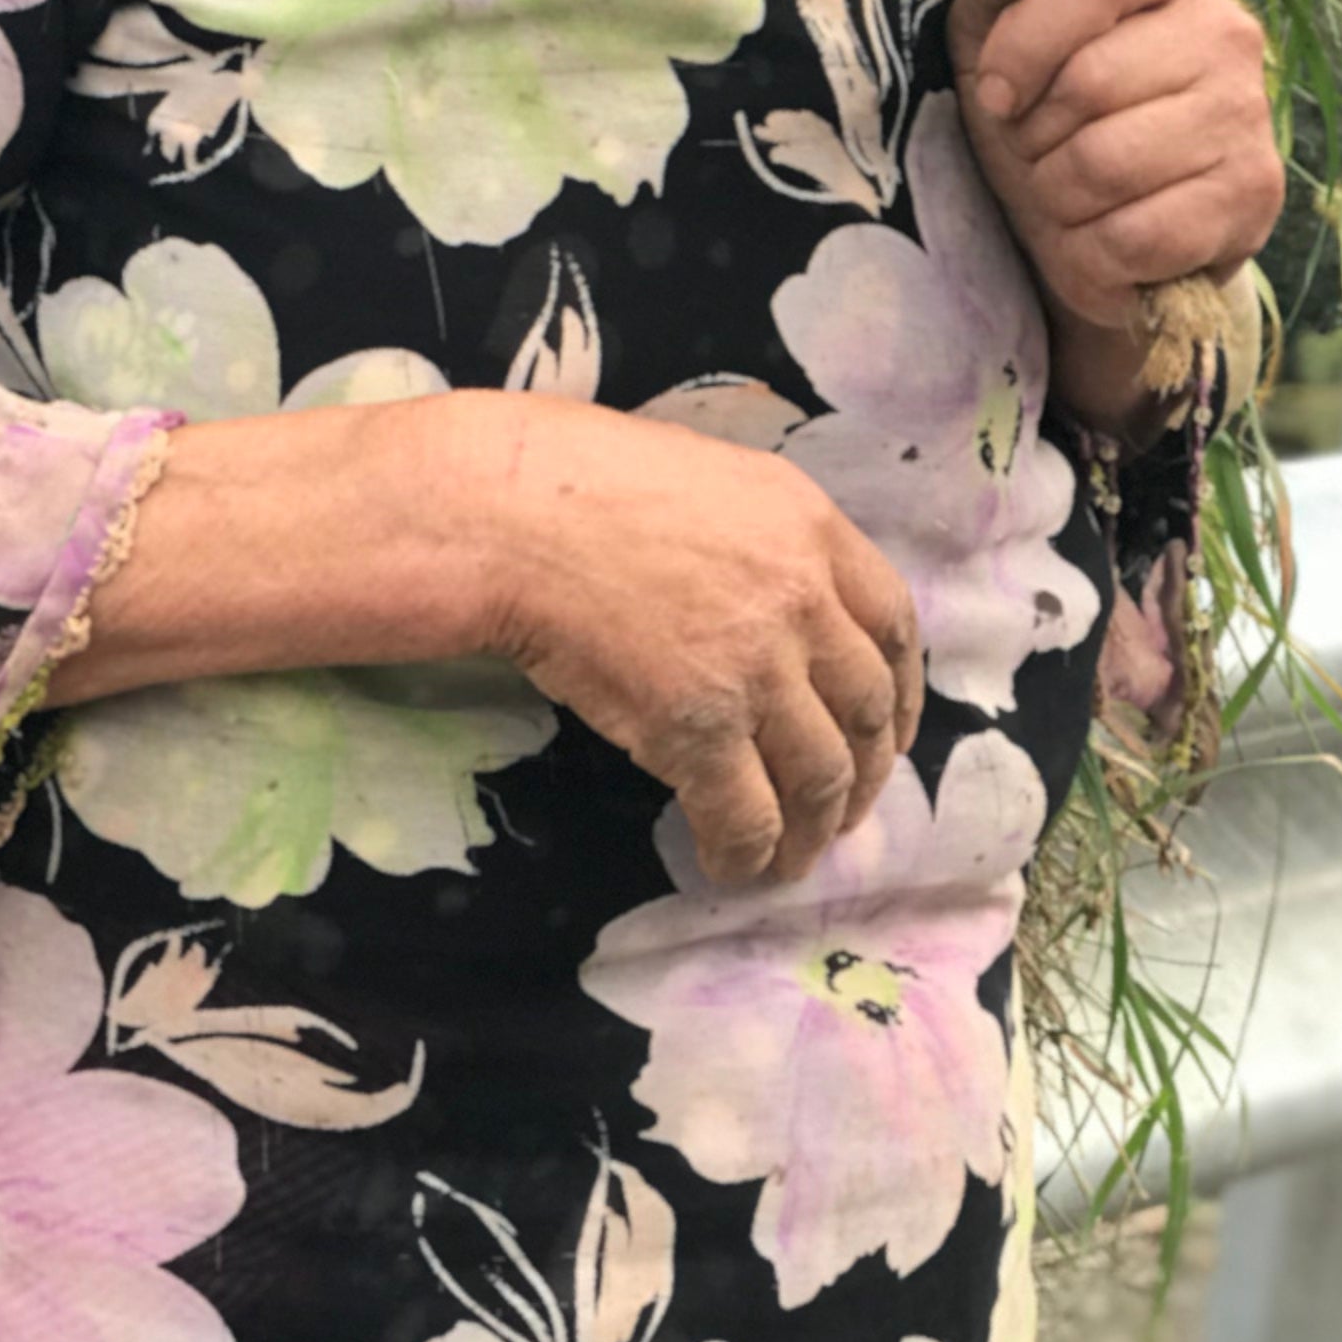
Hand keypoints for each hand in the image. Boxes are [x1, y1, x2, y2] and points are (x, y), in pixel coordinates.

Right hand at [50, 389, 923, 890]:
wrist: (453, 503)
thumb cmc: (516, 477)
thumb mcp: (636, 475)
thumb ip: (697, 523)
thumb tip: (708, 569)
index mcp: (788, 509)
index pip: (888, 610)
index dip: (888, 681)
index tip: (870, 723)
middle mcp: (794, 577)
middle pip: (873, 698)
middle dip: (865, 762)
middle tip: (836, 813)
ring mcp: (754, 650)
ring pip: (823, 767)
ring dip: (811, 822)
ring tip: (778, 857)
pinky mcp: (701, 720)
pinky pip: (756, 810)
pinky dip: (753, 848)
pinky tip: (724, 866)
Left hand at [950, 0, 1283, 343]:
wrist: (1089, 223)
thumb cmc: (1040, 110)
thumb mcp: (993, 33)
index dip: (1026, 39)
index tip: (995, 91)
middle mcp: (1228, 32)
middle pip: (1092, 79)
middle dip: (1032, 133)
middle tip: (1036, 149)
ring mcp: (1249, 115)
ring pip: (1106, 163)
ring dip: (1055, 195)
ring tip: (1064, 192)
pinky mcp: (1253, 197)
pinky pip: (1136, 236)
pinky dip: (1089, 252)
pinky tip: (1100, 238)